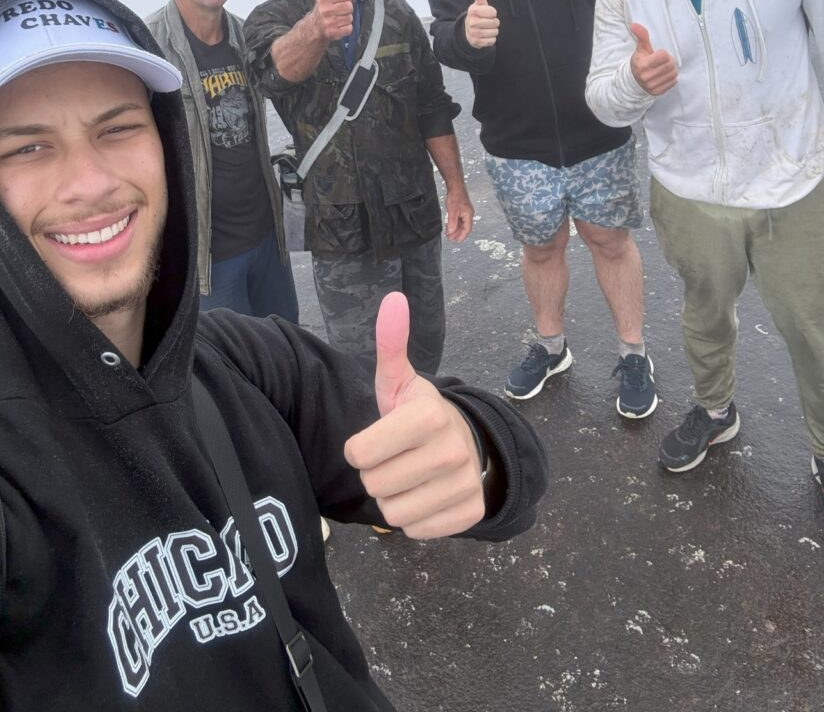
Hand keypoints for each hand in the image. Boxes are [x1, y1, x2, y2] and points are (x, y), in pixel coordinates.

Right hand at [313, 0, 353, 40]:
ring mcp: (328, 22)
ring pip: (349, 18)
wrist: (315, 27)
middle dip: (346, 9)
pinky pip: (348, 29)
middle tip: (337, 11)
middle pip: (349, 6)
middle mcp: (325, 9)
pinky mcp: (332, 33)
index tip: (338, 0)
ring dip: (346, 19)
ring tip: (337, 18)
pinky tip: (337, 26)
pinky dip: (345, 29)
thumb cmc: (325, 5)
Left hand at [343, 293, 485, 538]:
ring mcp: (465, 483)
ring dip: (393, 498)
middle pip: (373, 486)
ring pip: (393, 514)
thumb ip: (390, 344)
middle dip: (376, 474)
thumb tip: (393, 299)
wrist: (469, 442)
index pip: (358, 454)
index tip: (377, 438)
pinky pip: (417, 532)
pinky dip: (415, 518)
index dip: (359, 449)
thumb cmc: (420, 414)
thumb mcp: (399, 382)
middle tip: (395, 458)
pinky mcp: (472, 513)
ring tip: (408, 476)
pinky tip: (425, 494)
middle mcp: (452, 450)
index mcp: (428, 414)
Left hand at [445, 188, 473, 242]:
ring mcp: (465, 212)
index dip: (462, 236)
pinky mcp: (461, 210)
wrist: (455, 187)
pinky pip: (459, 220)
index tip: (457, 241)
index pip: (467, 229)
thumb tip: (451, 232)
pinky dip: (454, 224)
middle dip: (457, 234)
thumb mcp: (452, 212)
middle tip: (451, 239)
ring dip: (455, 229)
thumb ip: (452, 223)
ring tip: (449, 234)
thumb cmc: (456, 197)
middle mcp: (468, 214)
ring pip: (461, 224)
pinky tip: (449, 226)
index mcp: (468, 215)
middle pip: (464, 227)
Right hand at [464, 0, 498, 48]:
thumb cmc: (477, 16)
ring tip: (486, 29)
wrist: (468, 32)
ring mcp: (474, 33)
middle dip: (494, 23)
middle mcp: (472, 22)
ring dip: (493, 31)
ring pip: (495, 32)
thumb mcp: (478, 4)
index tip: (486, 14)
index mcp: (473, 11)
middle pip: (495, 23)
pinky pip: (492, 41)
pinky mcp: (476, 43)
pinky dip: (491, 39)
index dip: (492, 13)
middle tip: (487, 22)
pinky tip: (485, 36)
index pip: (493, 12)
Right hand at [629, 22, 677, 94]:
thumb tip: (634, 25)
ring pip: (673, 74)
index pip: (664, 55)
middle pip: (670, 65)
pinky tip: (664, 75)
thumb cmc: (639, 63)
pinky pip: (672, 82)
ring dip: (671, 70)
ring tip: (663, 68)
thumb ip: (641, 36)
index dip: (663, 54)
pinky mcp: (657, 92)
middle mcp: (646, 77)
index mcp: (642, 65)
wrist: (633, 81)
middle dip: (669, 61)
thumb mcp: (640, 49)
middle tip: (663, 61)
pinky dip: (671, 78)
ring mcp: (652, 86)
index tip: (658, 55)